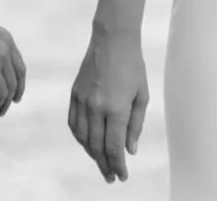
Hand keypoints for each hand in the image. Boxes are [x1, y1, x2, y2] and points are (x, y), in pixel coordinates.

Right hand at [69, 32, 148, 183]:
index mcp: (116, 109)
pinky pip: (74, 123)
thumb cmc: (132, 66)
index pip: (114, 147)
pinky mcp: (75, 94)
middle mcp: (96, 107)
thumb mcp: (142, 96)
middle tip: (111, 176)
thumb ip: (135, 125)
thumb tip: (130, 150)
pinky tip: (87, 143)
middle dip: (105, 165)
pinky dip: (80, 137)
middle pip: (97, 147)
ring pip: (83, 138)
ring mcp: (82, 101)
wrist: (112, 39)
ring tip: (101, 162)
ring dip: (92, 154)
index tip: (121, 177)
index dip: (118, 165)